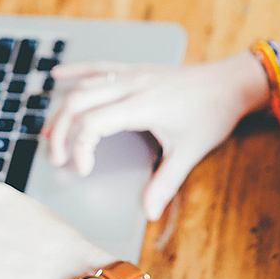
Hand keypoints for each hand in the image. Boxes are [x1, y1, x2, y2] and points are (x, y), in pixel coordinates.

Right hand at [42, 50, 267, 220]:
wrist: (231, 82)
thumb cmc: (212, 113)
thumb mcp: (190, 151)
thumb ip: (166, 183)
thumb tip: (149, 211)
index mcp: (141, 105)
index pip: (92, 123)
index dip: (80, 148)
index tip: (83, 170)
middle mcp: (131, 85)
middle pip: (79, 103)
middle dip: (60, 131)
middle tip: (57, 158)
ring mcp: (132, 74)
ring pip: (85, 86)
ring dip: (62, 109)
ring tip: (48, 132)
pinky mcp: (136, 70)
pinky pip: (99, 67)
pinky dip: (77, 72)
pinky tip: (59, 75)